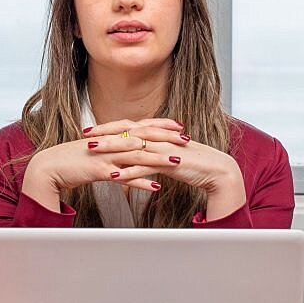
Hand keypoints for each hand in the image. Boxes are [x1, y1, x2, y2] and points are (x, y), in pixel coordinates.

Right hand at [20, 118, 188, 212]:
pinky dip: (141, 182)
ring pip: (137, 155)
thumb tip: (131, 148)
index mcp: (111, 135)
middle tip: (187, 140)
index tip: (179, 126)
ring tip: (178, 162)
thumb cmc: (74, 160)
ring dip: (159, 158)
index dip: (161, 124)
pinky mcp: (99, 170)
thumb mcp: (98, 151)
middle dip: (167, 138)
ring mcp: (105, 155)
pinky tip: (156, 186)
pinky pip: (124, 176)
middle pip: (143, 136)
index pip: (141, 125)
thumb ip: (115, 149)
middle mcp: (110, 142)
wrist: (49, 167)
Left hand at [84, 119, 246, 220]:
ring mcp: (164, 149)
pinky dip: (129, 171)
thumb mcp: (171, 155)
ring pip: (133, 146)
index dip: (110, 127)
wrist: (217, 170)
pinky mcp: (170, 163)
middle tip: (86, 135)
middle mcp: (160, 137)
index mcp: (159, 133)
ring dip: (112, 149)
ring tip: (92, 152)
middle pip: (127, 132)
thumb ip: (155, 152)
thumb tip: (140, 154)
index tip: (92, 129)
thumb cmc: (194, 164)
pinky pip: (146, 166)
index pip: (130, 126)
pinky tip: (113, 176)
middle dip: (105, 133)